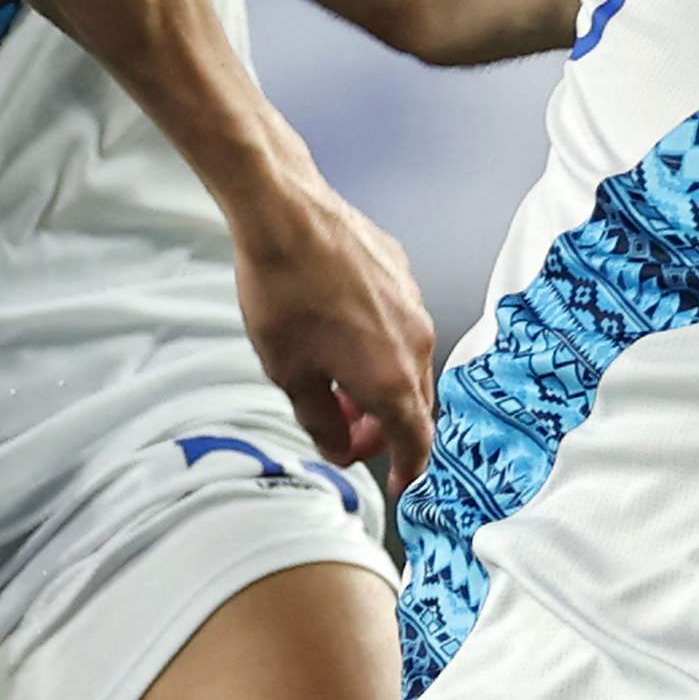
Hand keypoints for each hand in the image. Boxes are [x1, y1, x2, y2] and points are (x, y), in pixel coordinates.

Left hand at [226, 173, 439, 486]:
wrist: (286, 215)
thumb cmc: (284, 293)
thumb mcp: (289, 376)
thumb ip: (320, 422)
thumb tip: (338, 446)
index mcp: (392, 379)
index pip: (414, 442)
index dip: (407, 470)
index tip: (398, 484)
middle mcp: (415, 343)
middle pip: (411, 404)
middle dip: (379, 426)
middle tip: (342, 430)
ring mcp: (414, 304)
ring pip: (407, 363)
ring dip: (378, 384)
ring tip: (333, 380)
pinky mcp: (403, 274)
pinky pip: (400, 324)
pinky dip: (378, 344)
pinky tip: (338, 332)